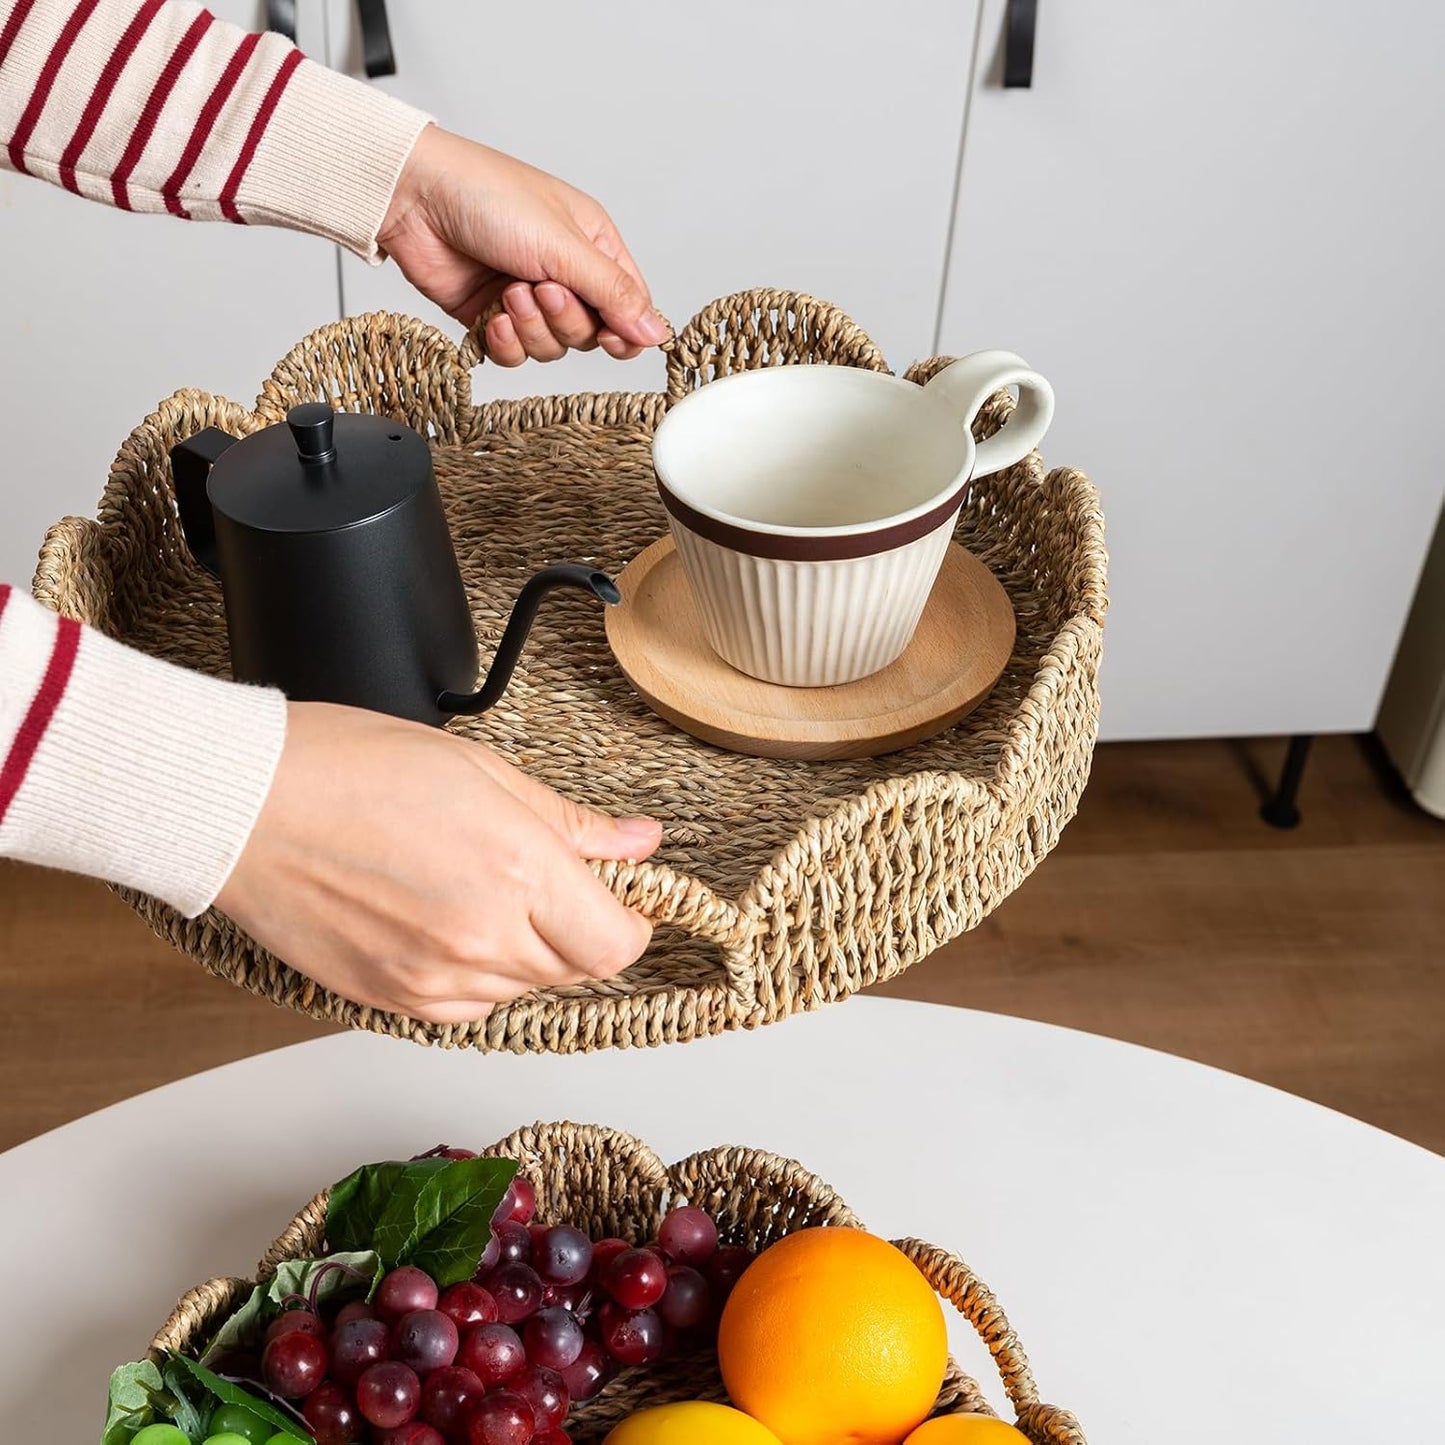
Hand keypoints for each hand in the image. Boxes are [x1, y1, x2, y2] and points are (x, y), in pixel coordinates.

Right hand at [216, 702, 661, 1022]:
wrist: (244, 804)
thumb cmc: (349, 767)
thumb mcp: (482, 771)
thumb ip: (571, 822)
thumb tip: (639, 841)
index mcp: (516, 870)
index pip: (616, 943)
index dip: (630, 922)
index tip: (621, 897)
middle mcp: (482, 937)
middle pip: (575, 969)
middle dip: (577, 929)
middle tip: (544, 879)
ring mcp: (433, 979)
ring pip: (521, 990)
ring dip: (525, 952)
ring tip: (477, 890)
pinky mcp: (390, 1001)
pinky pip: (467, 1010)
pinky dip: (475, 978)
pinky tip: (444, 923)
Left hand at [379, 125, 667, 366]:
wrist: (414, 198)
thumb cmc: (488, 196)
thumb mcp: (563, 245)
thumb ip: (613, 293)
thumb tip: (657, 333)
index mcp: (593, 246)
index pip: (628, 306)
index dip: (624, 330)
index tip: (611, 337)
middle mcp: (563, 273)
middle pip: (590, 333)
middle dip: (564, 320)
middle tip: (540, 288)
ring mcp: (526, 298)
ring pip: (552, 348)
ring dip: (530, 327)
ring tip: (508, 291)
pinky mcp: (491, 317)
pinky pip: (514, 354)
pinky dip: (504, 342)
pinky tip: (491, 315)